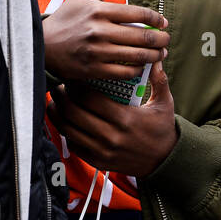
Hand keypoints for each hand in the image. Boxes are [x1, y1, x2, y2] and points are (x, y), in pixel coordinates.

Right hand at [42, 0, 169, 79]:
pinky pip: (124, 72)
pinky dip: (138, 70)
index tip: (163, 22)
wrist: (39, 45)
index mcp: (99, 11)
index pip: (138, 14)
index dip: (156, 19)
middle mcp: (100, 31)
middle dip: (161, 39)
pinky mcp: (93, 70)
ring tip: (161, 53)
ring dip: (155, 55)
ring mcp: (97, 52)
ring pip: (136, 56)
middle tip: (167, 40)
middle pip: (142, 37)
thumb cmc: (64, 19)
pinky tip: (142, 66)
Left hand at [47, 62, 176, 177]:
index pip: (89, 99)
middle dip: (62, 97)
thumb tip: (154, 58)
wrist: (164, 160)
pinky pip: (73, 145)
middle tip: (59, 87)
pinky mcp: (98, 161)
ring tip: (55, 102)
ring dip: (57, 114)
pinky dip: (65, 132)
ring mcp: (102, 151)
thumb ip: (159, 79)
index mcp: (125, 119)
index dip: (75, 86)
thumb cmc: (162, 128)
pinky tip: (64, 121)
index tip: (72, 77)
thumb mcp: (165, 103)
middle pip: (74, 113)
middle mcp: (111, 136)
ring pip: (68, 130)